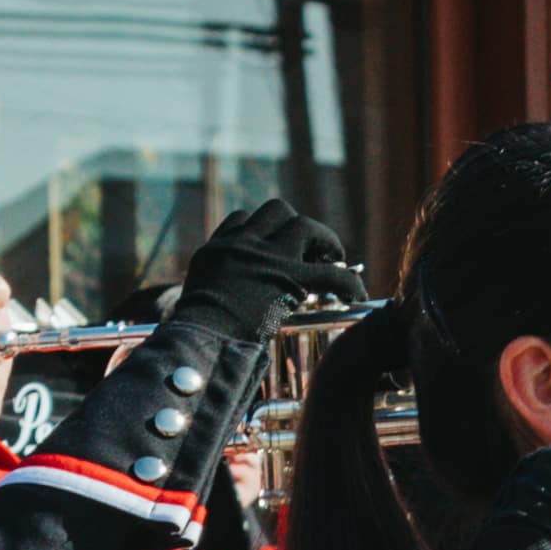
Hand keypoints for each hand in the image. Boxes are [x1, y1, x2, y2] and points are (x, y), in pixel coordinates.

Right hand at [167, 194, 358, 347]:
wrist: (200, 338)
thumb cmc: (196, 332)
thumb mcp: (194, 298)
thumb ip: (213, 288)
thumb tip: (219, 304)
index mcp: (217, 250)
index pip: (241, 220)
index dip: (262, 230)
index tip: (273, 246)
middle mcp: (242, 245)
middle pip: (276, 210)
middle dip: (296, 225)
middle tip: (310, 248)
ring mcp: (267, 257)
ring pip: (304, 226)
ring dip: (324, 238)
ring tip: (335, 258)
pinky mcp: (290, 278)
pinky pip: (331, 273)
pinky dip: (349, 282)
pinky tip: (356, 294)